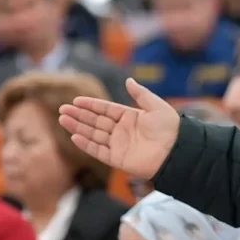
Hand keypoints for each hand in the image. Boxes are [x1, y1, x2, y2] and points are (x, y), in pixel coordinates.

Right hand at [58, 79, 179, 178]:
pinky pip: (99, 151)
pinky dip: (86, 144)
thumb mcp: (155, 106)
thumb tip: (129, 80)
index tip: (76, 101)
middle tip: (62, 109)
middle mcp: (122, 131)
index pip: (105, 109)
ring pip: (94, 135)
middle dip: (79, 115)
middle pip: (96, 121)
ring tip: (63, 119)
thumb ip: (140, 94)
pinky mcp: (118, 159)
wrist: (176, 150)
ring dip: (78, 128)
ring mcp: (119, 145)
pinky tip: (75, 136)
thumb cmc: (169, 127)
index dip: (91, 105)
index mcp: (129, 117)